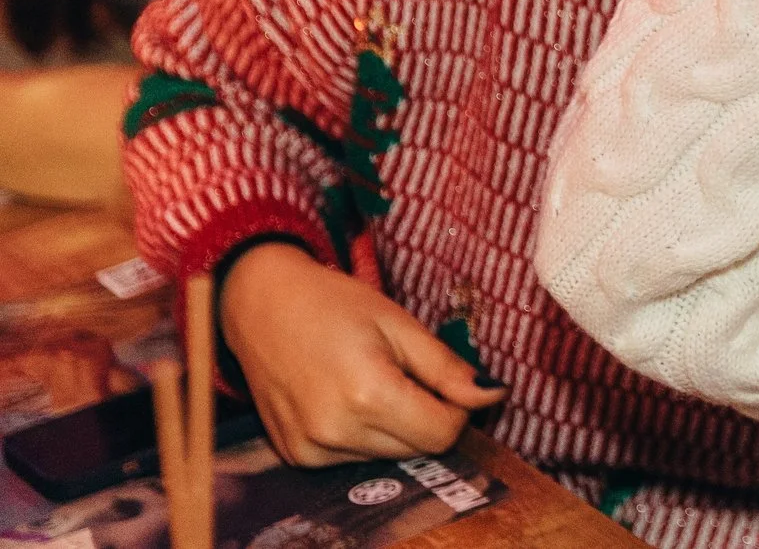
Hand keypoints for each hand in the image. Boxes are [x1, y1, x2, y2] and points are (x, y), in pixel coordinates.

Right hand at [220, 242, 504, 464]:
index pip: (442, 434)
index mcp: (368, 394)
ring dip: (396, 426)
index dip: (458, 409)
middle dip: (428, 416)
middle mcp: (336, 430)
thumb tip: (494, 394)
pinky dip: (363, 433)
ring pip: (388, 456)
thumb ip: (447, 368)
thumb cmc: (334, 304)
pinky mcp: (296, 456)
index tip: (450, 382)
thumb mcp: (400, 324)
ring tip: (372, 379)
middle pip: (418, 449)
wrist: (261, 305)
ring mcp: (311, 449)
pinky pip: (353, 458)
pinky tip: (346, 396)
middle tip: (409, 373)